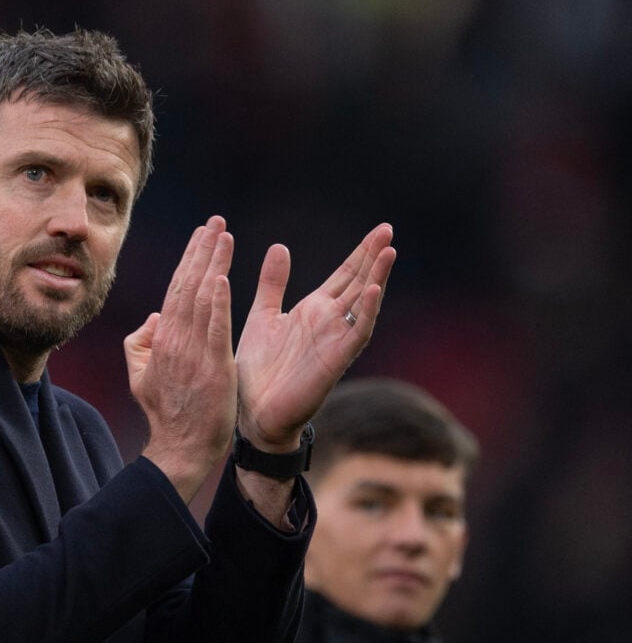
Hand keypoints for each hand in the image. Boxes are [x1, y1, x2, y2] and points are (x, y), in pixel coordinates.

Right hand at [125, 216, 237, 502]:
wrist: (180, 447)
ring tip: (224, 236)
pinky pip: (214, 329)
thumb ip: (141, 342)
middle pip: (188, 285)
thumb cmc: (166, 412)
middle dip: (203, 250)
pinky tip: (221, 278)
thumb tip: (152, 317)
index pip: (177, 289)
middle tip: (216, 221)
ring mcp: (194, 353)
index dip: (189, 259)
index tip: (202, 234)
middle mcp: (176, 340)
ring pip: (202, 299)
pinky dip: (217, 303)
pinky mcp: (213, 367)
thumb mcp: (140, 374)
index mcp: (162, 339)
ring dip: (213, 264)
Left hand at [235, 223, 395, 450]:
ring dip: (376, 279)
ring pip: (364, 304)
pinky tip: (373, 290)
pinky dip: (366, 312)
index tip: (380, 229)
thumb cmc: (259, 370)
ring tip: (388, 251)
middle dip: (373, 257)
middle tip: (388, 229)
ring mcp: (335, 340)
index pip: (345, 274)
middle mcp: (330, 322)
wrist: (254, 413)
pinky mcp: (335, 360)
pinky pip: (356, 333)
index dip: (361, 253)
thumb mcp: (263, 316)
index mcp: (314, 309)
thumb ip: (274, 283)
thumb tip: (281, 246)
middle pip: (359, 283)